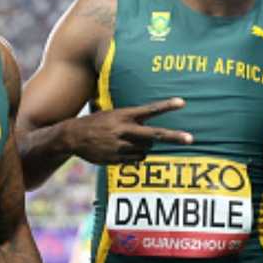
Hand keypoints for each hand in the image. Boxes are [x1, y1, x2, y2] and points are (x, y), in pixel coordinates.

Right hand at [70, 98, 192, 164]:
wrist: (72, 136)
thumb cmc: (96, 123)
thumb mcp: (112, 115)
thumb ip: (131, 121)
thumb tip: (150, 135)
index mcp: (123, 115)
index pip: (149, 110)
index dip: (166, 106)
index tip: (182, 103)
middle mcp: (123, 130)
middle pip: (154, 135)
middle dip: (173, 136)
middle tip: (190, 138)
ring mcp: (120, 145)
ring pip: (146, 150)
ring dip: (144, 148)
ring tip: (129, 142)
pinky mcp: (116, 158)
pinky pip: (136, 160)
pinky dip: (134, 156)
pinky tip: (122, 150)